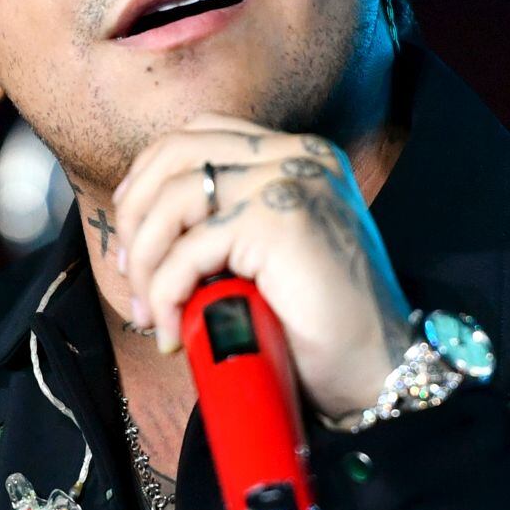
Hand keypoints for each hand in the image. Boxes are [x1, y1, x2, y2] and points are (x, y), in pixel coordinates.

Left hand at [112, 115, 412, 423]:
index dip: (146, 183)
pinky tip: (174, 332)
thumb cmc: (319, 327)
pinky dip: (166, 295)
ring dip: (146, 266)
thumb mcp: (264, 258)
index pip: (194, 138)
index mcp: (296, 156)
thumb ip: (223, 226)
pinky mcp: (280, 220)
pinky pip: (188, 251)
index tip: (132, 245)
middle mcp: (297, 156)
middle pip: (174, 154)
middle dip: (133, 220)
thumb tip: (139, 236)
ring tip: (151, 317)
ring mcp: (291, 181)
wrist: (378, 371)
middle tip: (132, 281)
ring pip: (172, 199)